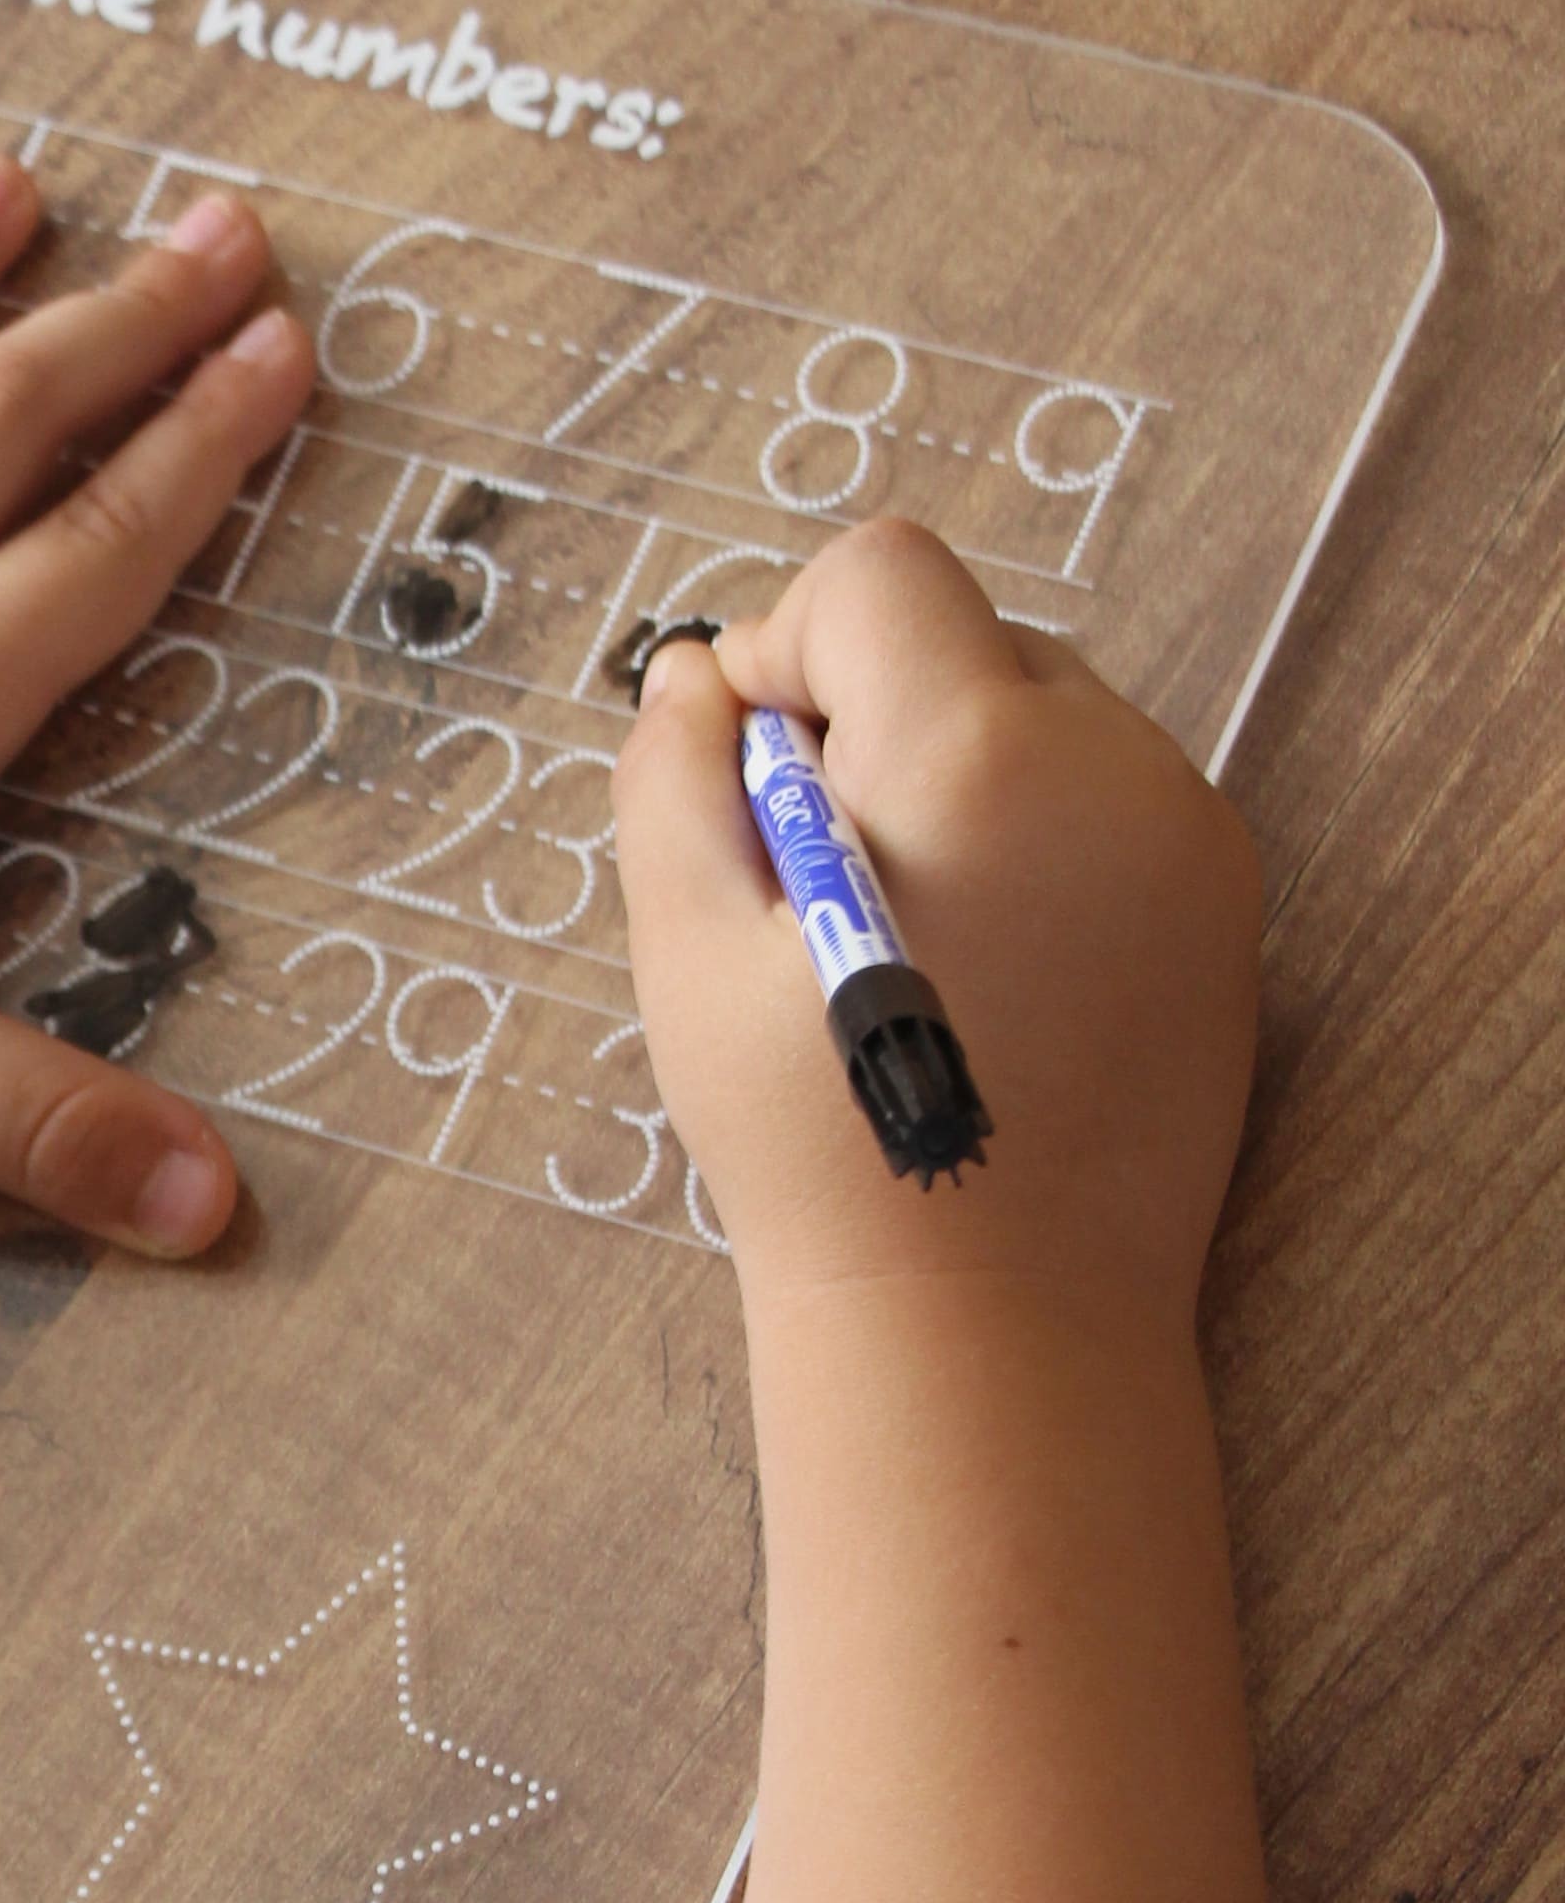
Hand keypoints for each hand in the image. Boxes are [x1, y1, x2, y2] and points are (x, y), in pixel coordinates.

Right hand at [616, 522, 1259, 1328]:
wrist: (994, 1327)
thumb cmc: (821, 1149)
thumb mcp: (687, 954)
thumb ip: (674, 778)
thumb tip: (698, 677)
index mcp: (977, 749)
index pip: (880, 576)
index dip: (788, 648)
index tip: (752, 773)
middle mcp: (1115, 764)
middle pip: (970, 639)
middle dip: (875, 720)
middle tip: (818, 886)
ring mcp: (1191, 836)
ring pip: (1047, 722)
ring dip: (959, 782)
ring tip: (909, 945)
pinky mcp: (1228, 911)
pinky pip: (1112, 809)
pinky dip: (1036, 848)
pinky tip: (988, 978)